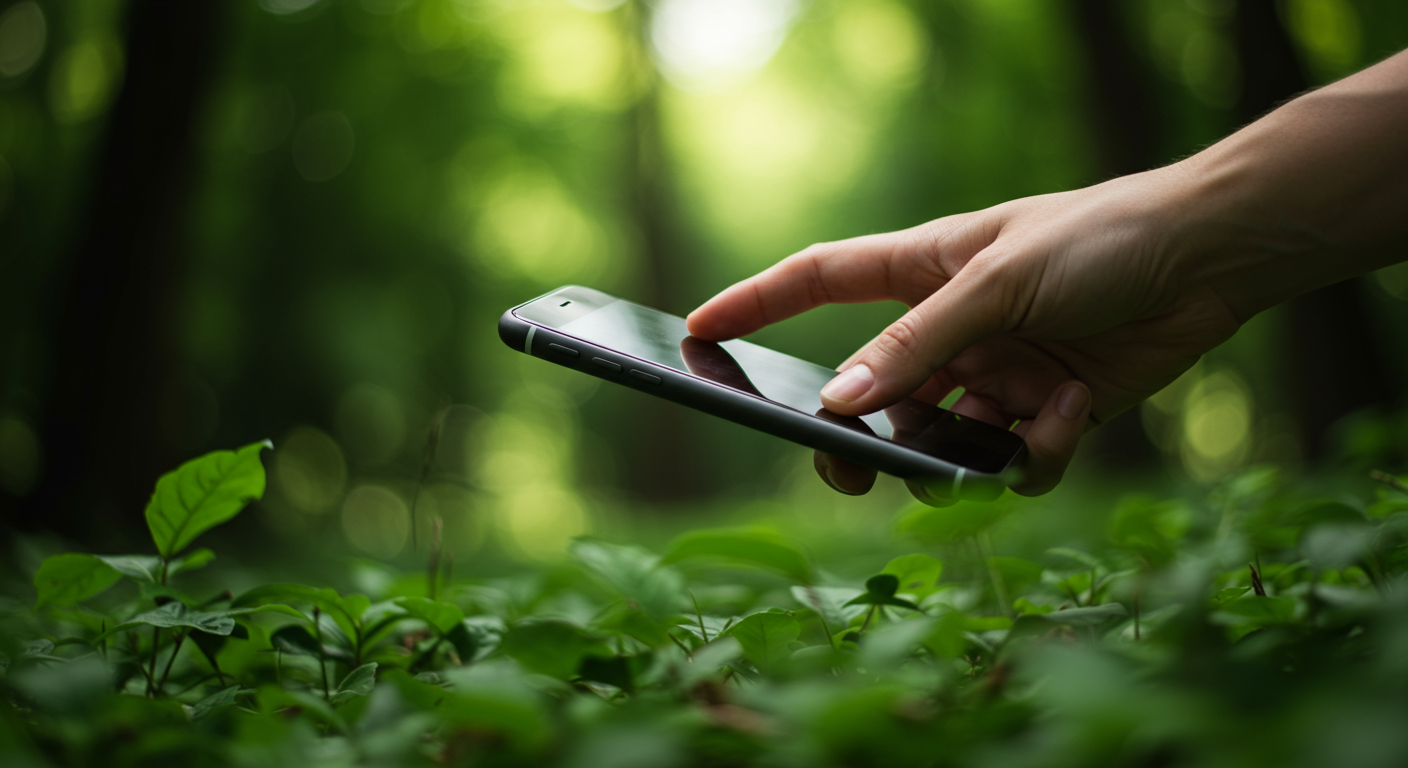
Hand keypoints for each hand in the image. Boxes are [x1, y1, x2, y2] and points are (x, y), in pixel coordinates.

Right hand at [687, 165, 1242, 498]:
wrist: (1213, 258)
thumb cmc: (1100, 237)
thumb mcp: (996, 281)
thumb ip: (914, 343)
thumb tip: (836, 403)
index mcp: (925, 270)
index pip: (818, 283)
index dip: (754, 304)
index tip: (695, 331)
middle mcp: (951, 327)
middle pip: (869, 393)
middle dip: (857, 439)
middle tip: (846, 472)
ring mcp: (996, 373)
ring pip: (939, 442)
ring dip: (964, 451)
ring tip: (1009, 427)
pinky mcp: (1046, 413)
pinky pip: (1012, 459)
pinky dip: (1035, 450)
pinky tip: (1071, 411)